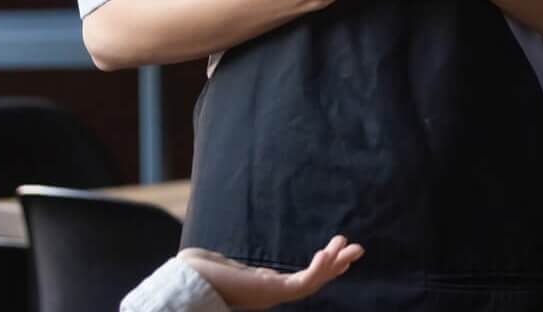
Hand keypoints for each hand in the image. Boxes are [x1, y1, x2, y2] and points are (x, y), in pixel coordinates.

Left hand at [177, 235, 363, 308]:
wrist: (186, 280)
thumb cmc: (195, 271)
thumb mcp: (218, 261)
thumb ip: (225, 262)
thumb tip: (210, 255)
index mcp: (261, 285)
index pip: (298, 279)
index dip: (318, 267)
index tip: (332, 251)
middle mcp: (271, 292)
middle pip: (312, 281)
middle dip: (335, 266)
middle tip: (356, 249)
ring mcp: (272, 294)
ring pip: (313, 283)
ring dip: (333, 265)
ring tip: (352, 247)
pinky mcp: (271, 292)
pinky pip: (302, 283)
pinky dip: (317, 269)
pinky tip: (327, 254)